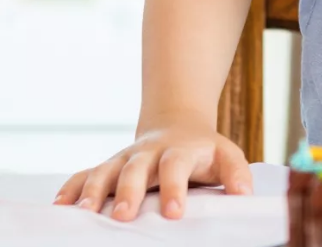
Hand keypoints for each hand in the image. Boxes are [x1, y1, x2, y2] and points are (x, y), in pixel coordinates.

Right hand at [52, 119, 251, 220]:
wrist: (178, 125)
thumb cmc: (203, 151)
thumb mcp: (226, 155)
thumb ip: (236, 173)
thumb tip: (244, 194)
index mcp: (179, 151)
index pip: (177, 166)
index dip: (175, 188)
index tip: (174, 212)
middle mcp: (148, 153)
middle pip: (136, 168)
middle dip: (129, 191)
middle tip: (125, 215)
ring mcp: (125, 159)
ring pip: (105, 170)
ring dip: (93, 190)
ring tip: (85, 213)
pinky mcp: (108, 166)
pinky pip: (84, 174)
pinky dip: (71, 188)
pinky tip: (59, 206)